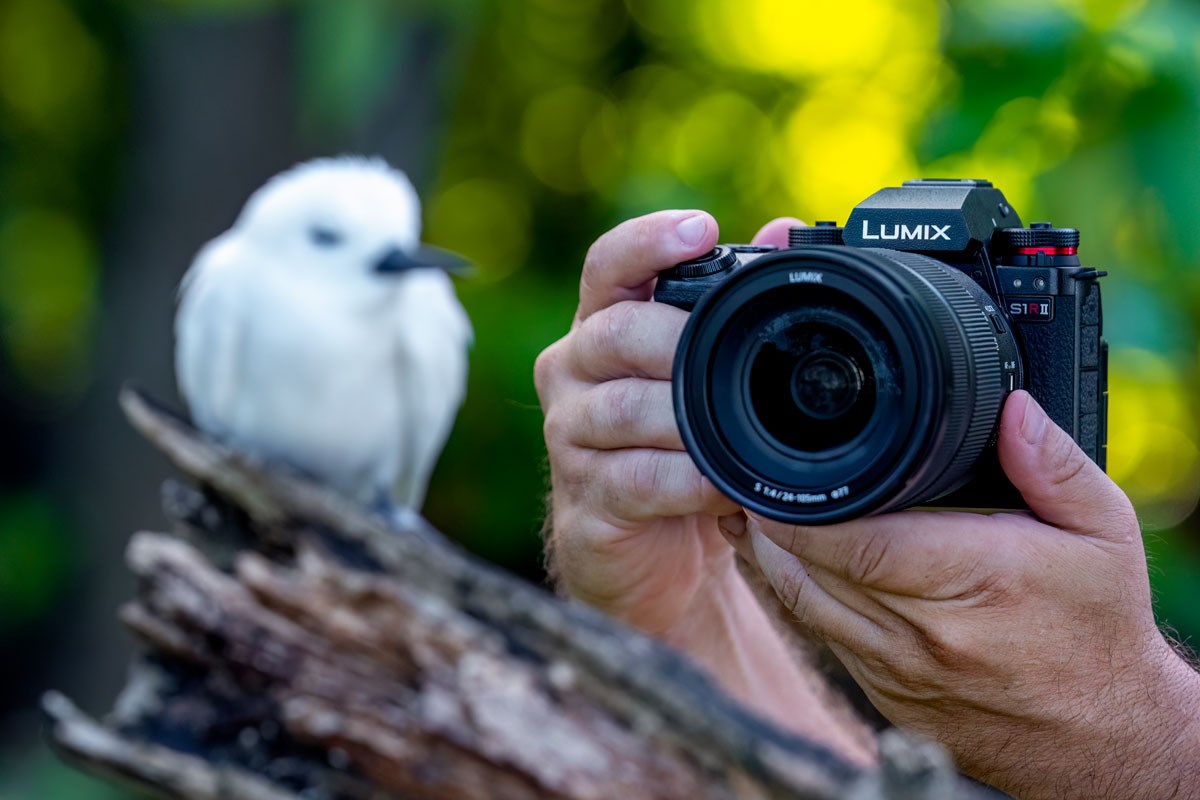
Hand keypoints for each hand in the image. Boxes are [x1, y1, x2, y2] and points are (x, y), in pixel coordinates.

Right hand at [534, 210, 795, 633]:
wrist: (654, 554)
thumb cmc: (679, 449)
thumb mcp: (708, 378)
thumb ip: (734, 304)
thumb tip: (784, 232)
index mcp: (602, 327)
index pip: (607, 266)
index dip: (648, 243)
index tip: (701, 230)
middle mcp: (573, 374)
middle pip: (612, 334)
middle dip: (676, 341)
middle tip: (731, 357)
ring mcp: (569, 439)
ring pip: (620, 409)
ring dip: (686, 419)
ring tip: (738, 431)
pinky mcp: (583, 502)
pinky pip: (633, 481)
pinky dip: (685, 481)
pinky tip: (722, 486)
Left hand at [726, 390, 1199, 797]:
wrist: (1098, 738)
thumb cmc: (1096, 629)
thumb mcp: (1103, 533)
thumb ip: (1054, 465)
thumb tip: (1012, 409)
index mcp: (977, 577)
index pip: (860, 544)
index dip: (803, 512)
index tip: (778, 477)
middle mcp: (928, 630)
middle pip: (814, 570)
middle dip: (775, 524)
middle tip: (756, 480)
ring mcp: (899, 669)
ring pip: (804, 605)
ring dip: (773, 558)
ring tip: (761, 511)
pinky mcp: (884, 693)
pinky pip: (821, 635)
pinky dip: (798, 594)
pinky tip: (792, 561)